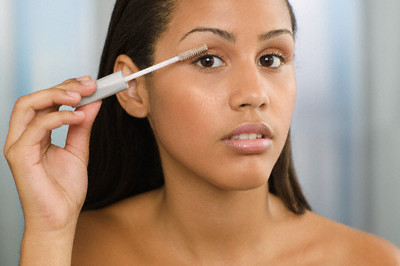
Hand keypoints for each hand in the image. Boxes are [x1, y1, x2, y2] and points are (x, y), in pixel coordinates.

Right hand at [3, 76, 100, 232]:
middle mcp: (23, 136)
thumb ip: (82, 126)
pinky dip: (59, 117)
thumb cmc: (65, 190)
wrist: (60, 219)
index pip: (45, 102)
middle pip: (35, 99)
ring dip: (57, 95)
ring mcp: (18, 145)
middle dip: (63, 86)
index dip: (66, 88)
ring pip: (28, 105)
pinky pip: (36, 126)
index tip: (91, 83)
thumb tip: (93, 102)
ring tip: (81, 95)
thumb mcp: (79, 150)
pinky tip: (79, 117)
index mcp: (35, 134)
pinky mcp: (19, 156)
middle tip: (89, 84)